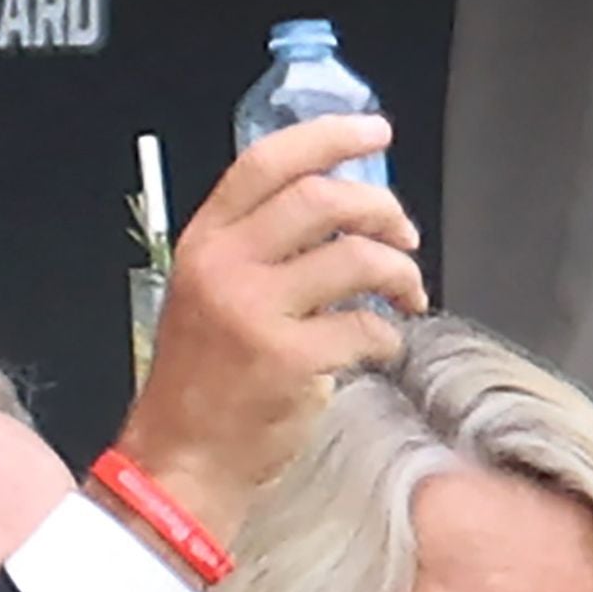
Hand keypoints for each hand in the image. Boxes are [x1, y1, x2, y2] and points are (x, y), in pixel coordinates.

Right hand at [110, 112, 425, 555]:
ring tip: (409, 291)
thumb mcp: (211, 293)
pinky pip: (364, 327)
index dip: (328, 137)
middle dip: (380, 207)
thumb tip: (342, 212)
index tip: (376, 131)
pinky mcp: (289, 361)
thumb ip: (260, 248)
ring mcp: (257, 312)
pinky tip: (384, 346)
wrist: (183, 459)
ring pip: (354, 258)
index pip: (267, 162)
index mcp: (206, 240)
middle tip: (405, 230)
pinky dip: (389, 334)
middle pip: (321, 200)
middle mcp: (226, 266)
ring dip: (399, 269)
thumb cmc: (206, 381)